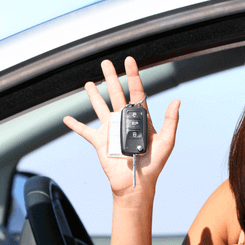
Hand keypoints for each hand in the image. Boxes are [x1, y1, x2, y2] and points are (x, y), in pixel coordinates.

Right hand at [63, 56, 179, 196]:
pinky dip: (75, 125)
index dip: (133, 76)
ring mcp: (111, 130)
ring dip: (94, 95)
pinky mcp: (100, 141)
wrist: (136, 183)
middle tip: (106, 63)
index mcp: (141, 118)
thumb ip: (170, 121)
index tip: (129, 61)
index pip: (136, 92)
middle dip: (111, 77)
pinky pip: (85, 131)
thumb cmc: (153, 165)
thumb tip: (176, 101)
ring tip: (89, 82)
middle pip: (116, 94)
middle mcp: (124, 120)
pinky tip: (67, 119)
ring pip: (100, 107)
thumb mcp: (166, 142)